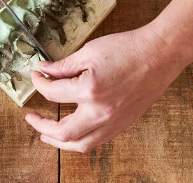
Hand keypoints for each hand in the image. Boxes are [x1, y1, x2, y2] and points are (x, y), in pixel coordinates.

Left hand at [25, 25, 190, 151]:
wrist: (160, 54)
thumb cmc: (128, 48)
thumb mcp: (89, 52)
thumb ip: (64, 66)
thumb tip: (44, 71)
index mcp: (89, 91)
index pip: (53, 94)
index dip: (39, 84)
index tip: (36, 76)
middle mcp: (100, 113)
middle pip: (62, 133)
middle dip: (41, 127)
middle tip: (31, 118)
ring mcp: (113, 122)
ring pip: (81, 145)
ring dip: (60, 142)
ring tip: (47, 134)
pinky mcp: (123, 124)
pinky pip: (97, 141)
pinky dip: (81, 140)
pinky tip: (74, 131)